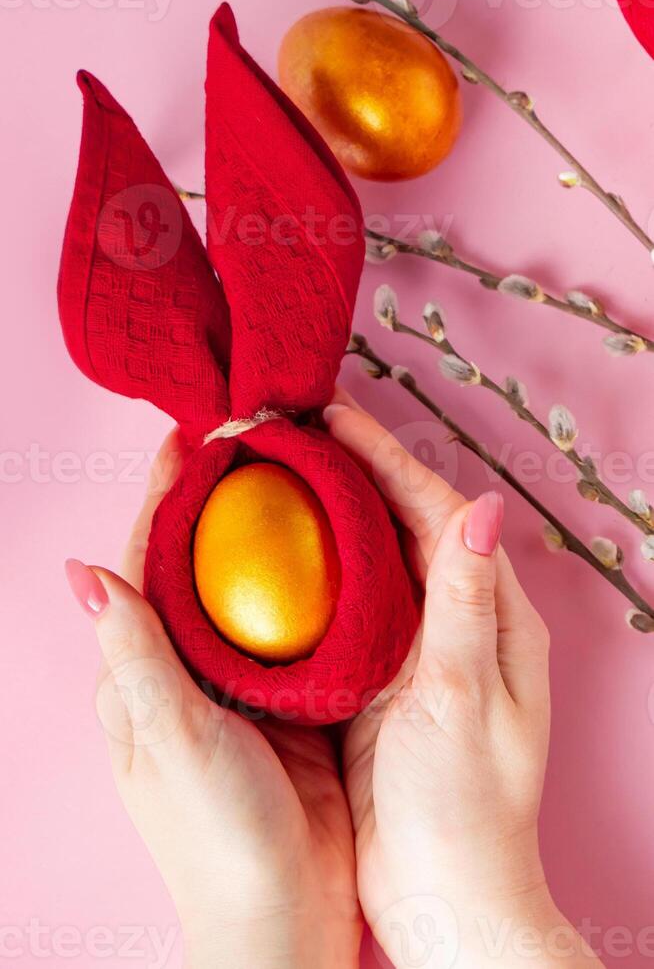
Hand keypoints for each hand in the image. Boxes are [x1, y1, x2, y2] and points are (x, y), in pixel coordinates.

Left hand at [65, 430, 361, 968]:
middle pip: (198, 566)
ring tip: (296, 474)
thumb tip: (81, 571)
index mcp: (142, 675)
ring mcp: (239, 683)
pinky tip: (336, 546)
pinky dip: (309, 580)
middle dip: (217, 502)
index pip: (146, 566)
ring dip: (265, 532)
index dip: (164, 500)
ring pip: (248, 588)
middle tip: (253, 442)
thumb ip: (133, 655)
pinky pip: (297, 623)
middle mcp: (185, 670)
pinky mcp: (290, 697)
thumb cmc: (218, 835)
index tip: (188, 439)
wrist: (286, 914)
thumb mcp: (172, 738)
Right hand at [325, 391, 602, 968]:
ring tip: (287, 469)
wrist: (443, 895)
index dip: (389, 460)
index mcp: (495, 618)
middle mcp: (460, 622)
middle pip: (406, 524)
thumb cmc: (464, 808)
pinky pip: (350, 603)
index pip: (440, 513)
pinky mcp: (382, 677)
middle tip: (301, 429)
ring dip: (336, 511)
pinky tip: (284, 548)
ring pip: (375, 557)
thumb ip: (465, 601)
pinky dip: (320, 566)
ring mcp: (420, 648)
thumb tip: (483, 505)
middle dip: (358, 471)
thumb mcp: (462, 698)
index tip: (337, 417)